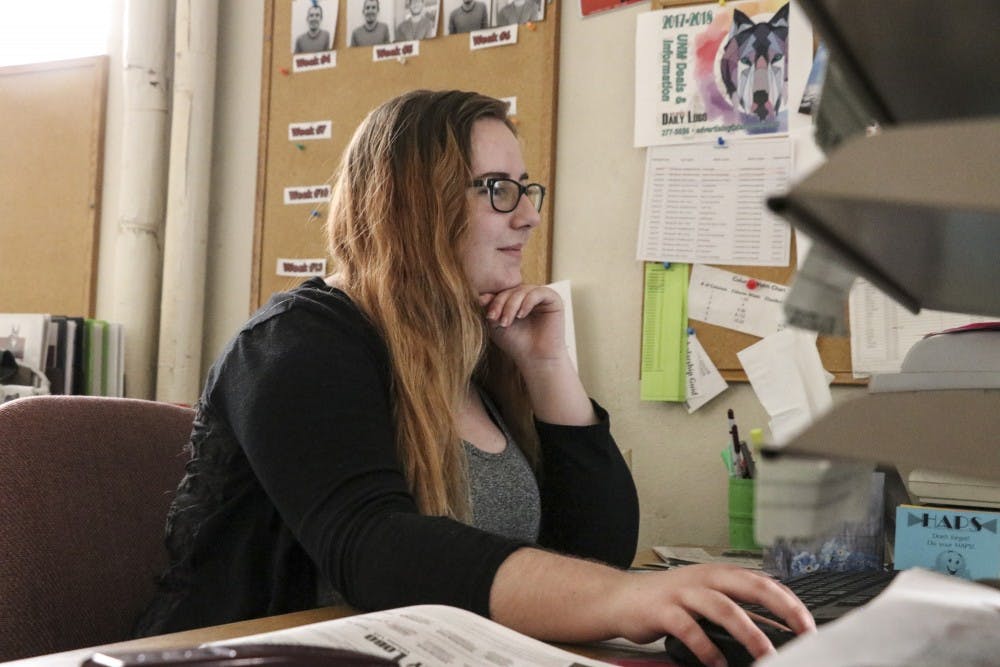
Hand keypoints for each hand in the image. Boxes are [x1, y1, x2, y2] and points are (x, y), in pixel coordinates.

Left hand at [479, 285, 567, 366]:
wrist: (535, 359)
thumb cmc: (516, 343)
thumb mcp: (496, 324)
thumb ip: (490, 308)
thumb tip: (481, 295)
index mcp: (516, 300)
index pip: (503, 291)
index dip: (493, 300)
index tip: (487, 315)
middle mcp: (529, 296)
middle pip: (511, 289)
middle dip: (500, 303)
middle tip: (494, 319)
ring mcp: (541, 297)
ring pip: (522, 290)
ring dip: (511, 305)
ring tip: (506, 322)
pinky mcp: (554, 299)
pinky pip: (538, 292)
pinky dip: (527, 303)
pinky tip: (521, 316)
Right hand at [609, 565, 814, 666]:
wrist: (621, 598)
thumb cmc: (667, 601)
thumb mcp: (705, 599)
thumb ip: (737, 610)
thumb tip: (775, 630)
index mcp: (718, 574)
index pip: (763, 582)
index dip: (789, 602)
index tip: (810, 625)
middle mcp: (704, 579)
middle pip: (749, 586)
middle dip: (781, 608)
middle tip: (803, 634)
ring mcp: (683, 593)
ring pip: (723, 607)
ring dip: (749, 632)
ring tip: (766, 655)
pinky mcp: (663, 610)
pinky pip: (690, 629)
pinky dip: (707, 648)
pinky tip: (717, 663)